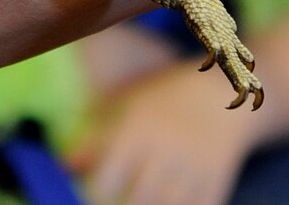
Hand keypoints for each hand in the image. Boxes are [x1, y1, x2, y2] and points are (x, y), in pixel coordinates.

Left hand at [67, 59, 255, 204]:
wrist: (222, 93)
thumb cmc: (166, 97)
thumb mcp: (129, 105)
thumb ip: (97, 137)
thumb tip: (66, 166)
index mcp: (139, 130)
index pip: (107, 177)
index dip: (95, 191)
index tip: (90, 191)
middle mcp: (166, 151)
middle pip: (136, 199)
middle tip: (111, 198)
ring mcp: (194, 168)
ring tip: (139, 199)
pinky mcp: (217, 180)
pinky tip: (166, 201)